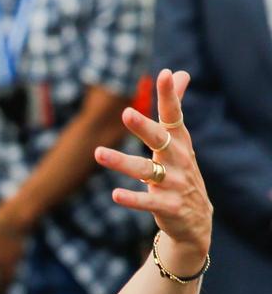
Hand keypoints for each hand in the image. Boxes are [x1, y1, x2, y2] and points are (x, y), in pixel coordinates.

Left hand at [96, 69, 211, 269]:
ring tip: (98, 153)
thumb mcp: (179, 141)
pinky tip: (115, 194)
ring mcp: (175, 184)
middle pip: (160, 140)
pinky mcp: (168, 207)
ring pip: (147, 171)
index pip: (174, 115)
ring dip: (122, 162)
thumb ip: (174, 108)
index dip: (170, 96)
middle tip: (126, 112)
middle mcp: (179, 160)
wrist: (196, 220)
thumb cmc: (180, 172)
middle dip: (144, 127)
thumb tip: (179, 72)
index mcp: (180, 142)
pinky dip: (132, 198)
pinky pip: (148, 202)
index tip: (165, 74)